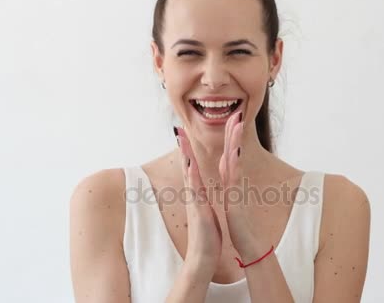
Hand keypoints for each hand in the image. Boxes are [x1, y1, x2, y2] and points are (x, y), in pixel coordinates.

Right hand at [175, 127, 222, 276]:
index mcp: (197, 193)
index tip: (184, 134)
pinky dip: (192, 175)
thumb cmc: (206, 234)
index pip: (192, 167)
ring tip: (181, 138)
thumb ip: (201, 199)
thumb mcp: (205, 211)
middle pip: (187, 165)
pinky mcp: (197, 209)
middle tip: (177, 127)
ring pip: (188, 173)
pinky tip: (190, 164)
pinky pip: (194, 189)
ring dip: (185, 155)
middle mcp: (192, 194)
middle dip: (183, 146)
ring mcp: (193, 200)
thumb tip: (199, 192)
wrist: (203, 256)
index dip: (188, 150)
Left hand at [218, 111, 259, 257]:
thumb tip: (231, 181)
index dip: (230, 138)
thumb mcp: (233, 204)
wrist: (249, 246)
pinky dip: (233, 162)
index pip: (229, 155)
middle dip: (234, 132)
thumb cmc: (241, 226)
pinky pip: (234, 177)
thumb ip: (232, 189)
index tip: (230, 122)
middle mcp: (235, 182)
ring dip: (236, 141)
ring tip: (237, 123)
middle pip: (234, 152)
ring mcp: (237, 189)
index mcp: (231, 183)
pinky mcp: (236, 198)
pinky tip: (233, 150)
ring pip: (235, 159)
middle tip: (237, 113)